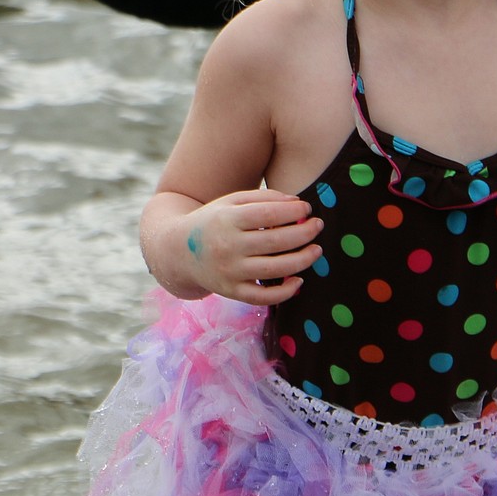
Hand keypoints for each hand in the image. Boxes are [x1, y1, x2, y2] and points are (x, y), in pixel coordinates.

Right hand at [178, 189, 323, 304]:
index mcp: (227, 220)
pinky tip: (299, 280)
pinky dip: (284, 292)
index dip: (292, 211)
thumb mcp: (231, 202)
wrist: (178, 251)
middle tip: (318, 225)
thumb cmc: (214, 221)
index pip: (267, 214)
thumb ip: (263, 198)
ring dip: (302, 260)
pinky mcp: (231, 292)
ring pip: (273, 269)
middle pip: (274, 241)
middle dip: (303, 233)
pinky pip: (262, 297)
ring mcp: (229, 272)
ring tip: (316, 250)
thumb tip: (297, 202)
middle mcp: (227, 247)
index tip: (307, 207)